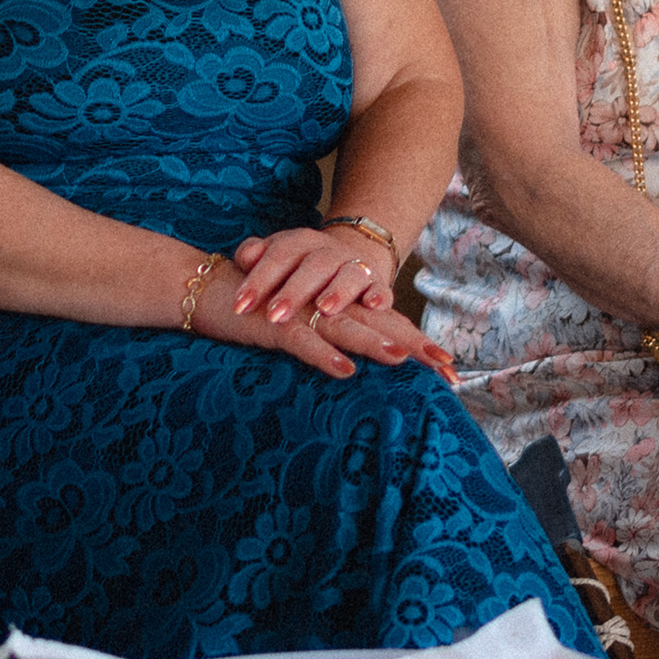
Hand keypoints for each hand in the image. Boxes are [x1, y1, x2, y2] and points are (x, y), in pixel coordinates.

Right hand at [193, 279, 455, 381]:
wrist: (206, 288)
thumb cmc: (256, 311)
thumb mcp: (298, 328)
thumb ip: (328, 341)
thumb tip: (357, 369)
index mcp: (336, 308)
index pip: (385, 323)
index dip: (418, 344)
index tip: (452, 370)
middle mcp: (325, 307)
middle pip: (378, 326)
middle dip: (414, 347)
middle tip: (449, 370)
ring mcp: (300, 314)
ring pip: (345, 329)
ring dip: (373, 344)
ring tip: (402, 360)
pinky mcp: (272, 324)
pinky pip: (302, 341)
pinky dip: (323, 355)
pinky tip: (345, 370)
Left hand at [230, 225, 397, 328]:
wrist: (345, 258)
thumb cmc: (298, 266)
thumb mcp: (275, 256)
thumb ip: (254, 254)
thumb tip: (244, 257)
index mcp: (299, 242)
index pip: (277, 256)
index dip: (258, 280)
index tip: (239, 306)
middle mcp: (329, 252)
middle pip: (313, 266)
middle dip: (294, 291)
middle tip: (274, 315)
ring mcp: (355, 266)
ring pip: (348, 275)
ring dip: (338, 291)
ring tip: (325, 308)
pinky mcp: (378, 285)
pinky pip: (382, 289)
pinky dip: (380, 296)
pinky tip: (373, 306)